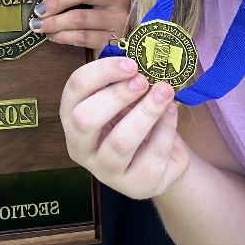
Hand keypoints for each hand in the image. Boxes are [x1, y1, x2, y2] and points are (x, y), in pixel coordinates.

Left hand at [31, 0, 131, 50]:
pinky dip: (63, 36)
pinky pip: (83, 37)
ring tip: (40, 26)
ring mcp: (118, 19)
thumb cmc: (102, 19)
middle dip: (56, 1)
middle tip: (39, 11)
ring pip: (80, 17)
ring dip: (55, 22)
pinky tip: (53, 37)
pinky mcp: (115, 40)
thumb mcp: (95, 0)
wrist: (126, 46)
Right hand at [61, 56, 188, 198]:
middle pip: (85, 119)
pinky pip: (150, 155)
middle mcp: (80, 146)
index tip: (130, 63)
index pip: (75, 89)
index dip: (101, 72)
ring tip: (165, 92)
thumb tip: (141, 60)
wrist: (161, 160)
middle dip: (116, 95)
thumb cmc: (135, 121)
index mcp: (72, 117)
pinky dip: (165, 129)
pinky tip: (172, 113)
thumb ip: (125, 82)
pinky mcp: (134, 185)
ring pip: (120, 142)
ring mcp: (105, 170)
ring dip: (146, 112)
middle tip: (143, 81)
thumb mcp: (125, 99)